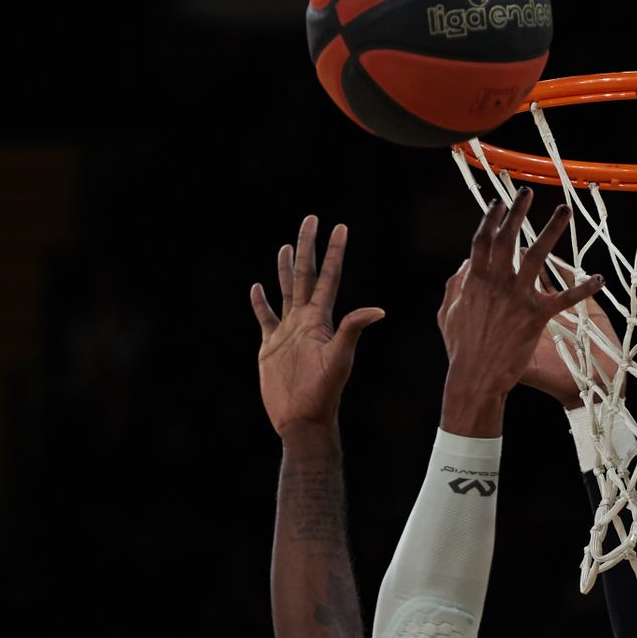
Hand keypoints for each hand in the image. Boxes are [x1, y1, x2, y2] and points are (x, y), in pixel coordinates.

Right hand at [251, 217, 383, 435]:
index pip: (329, 278)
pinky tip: (257, 287)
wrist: (302, 419)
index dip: (334, 253)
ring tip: (287, 247)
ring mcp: (288, 332)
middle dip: (308, 247)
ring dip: (286, 269)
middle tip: (311, 219)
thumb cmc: (324, 393)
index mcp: (321, 320)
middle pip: (306, 275)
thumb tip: (378, 310)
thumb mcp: (340, 359)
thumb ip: (352, 331)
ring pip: (286, 291)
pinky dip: (261, 303)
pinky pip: (265, 318)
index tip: (339, 227)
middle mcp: (305, 320)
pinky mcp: (270, 346)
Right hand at [436, 190, 603, 436]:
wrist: (476, 377)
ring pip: (537, 255)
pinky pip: (564, 298)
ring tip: (564, 210)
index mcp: (475, 280)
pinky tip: (599, 278)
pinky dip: (583, 289)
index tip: (498, 202)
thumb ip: (456, 286)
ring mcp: (517, 297)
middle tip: (528, 193)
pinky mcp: (536, 315)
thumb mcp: (448, 314)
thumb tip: (465, 265)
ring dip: (552, 230)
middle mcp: (497, 282)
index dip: (491, 218)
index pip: (483, 240)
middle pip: (509, 238)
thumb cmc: (461, 349)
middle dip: (518, 212)